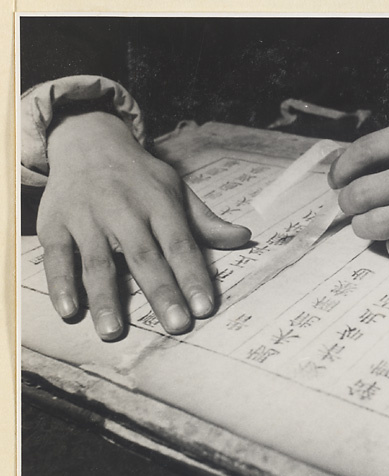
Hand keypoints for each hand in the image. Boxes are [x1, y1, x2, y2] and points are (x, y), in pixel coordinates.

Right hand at [38, 111, 250, 340]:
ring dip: (106, 298)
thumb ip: (206, 221)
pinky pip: (57, 256)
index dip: (193, 277)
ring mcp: (87, 217)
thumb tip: (244, 237)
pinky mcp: (54, 223)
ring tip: (114, 331)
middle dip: (162, 293)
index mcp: (159, 203)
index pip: (180, 245)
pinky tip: (70, 311)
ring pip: (98, 262)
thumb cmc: (140, 176)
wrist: (87, 141)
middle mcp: (124, 210)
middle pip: (145, 257)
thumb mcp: (176, 190)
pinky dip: (61, 284)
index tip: (205, 308)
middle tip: (176, 325)